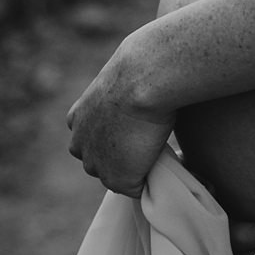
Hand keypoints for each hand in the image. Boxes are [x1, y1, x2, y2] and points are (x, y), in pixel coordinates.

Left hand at [66, 24, 181, 195]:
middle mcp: (80, 143)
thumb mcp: (126, 76)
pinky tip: (176, 162)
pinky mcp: (117, 179)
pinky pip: (140, 189)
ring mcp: (96, 164)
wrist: (144, 77)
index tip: (140, 130)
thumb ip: (127, 90)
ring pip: (119, 176)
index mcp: (78, 118)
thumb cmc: (143, 66)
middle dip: (124, 157)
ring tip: (165, 152)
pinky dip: (157, 180)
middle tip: (154, 143)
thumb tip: (148, 79)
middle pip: (102, 162)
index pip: (95, 139)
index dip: (118, 138)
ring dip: (140, 169)